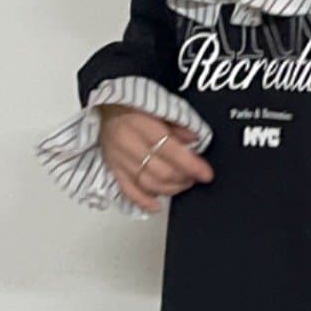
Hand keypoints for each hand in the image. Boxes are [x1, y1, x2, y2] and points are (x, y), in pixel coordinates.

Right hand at [98, 105, 213, 213]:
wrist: (103, 106)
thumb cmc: (131, 105)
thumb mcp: (156, 105)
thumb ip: (176, 125)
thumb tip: (195, 140)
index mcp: (140, 124)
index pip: (171, 150)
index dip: (191, 165)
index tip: (206, 174)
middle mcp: (128, 144)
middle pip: (161, 172)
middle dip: (183, 178)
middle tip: (194, 177)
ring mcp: (119, 160)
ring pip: (149, 184)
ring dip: (170, 189)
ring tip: (182, 184)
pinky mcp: (113, 170)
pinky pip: (129, 191)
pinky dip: (144, 202)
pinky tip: (157, 205)